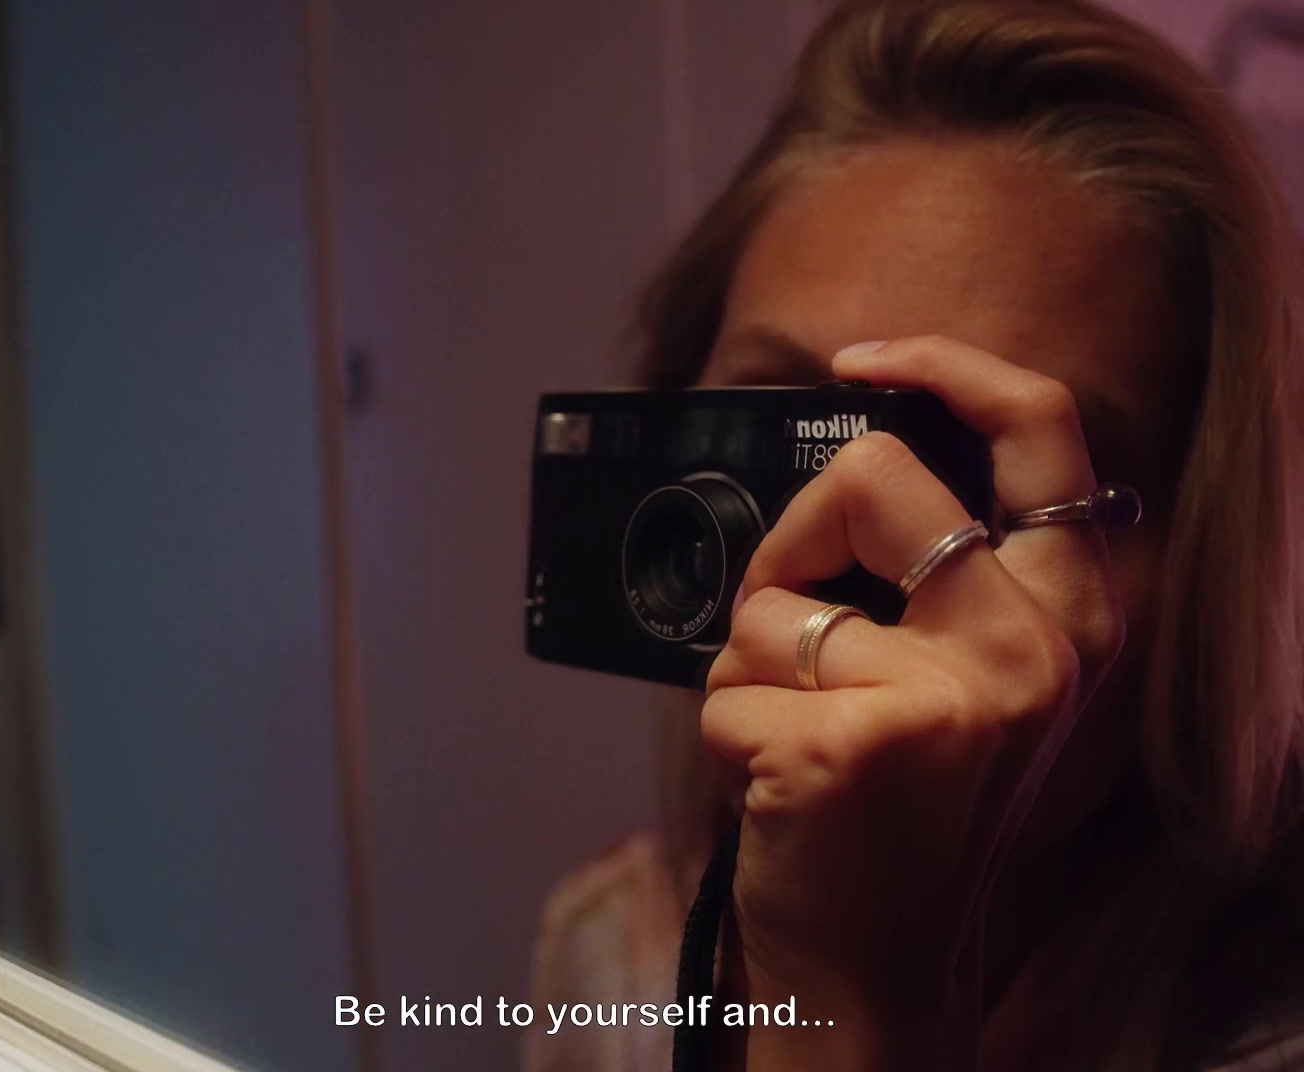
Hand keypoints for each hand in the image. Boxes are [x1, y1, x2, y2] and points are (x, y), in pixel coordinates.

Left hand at [701, 336, 1125, 1068]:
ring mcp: (949, 701)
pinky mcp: (854, 748)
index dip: (947, 364)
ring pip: (775, 601)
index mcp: (1066, 615)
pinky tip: (782, 786)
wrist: (873, 962)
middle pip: (871, 478)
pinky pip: (729, 684)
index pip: (1040, 427)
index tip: (861, 360)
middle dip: (793, 547)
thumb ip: (929, 574)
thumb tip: (839, 473)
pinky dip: (727, 727)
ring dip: (753, 666)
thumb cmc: (894, 807)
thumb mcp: (957, 677)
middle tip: (796, 626)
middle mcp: (1032, 649)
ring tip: (800, 737)